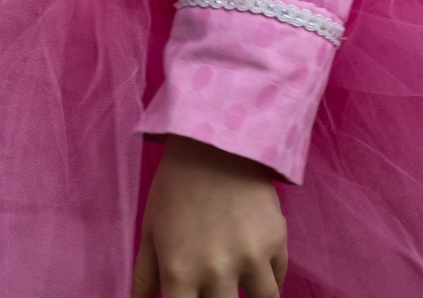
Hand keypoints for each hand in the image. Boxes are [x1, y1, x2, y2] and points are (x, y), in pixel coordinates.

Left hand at [131, 136, 288, 297]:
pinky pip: (278, 280)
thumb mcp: (151, 230)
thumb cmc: (176, 185)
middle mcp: (216, 271)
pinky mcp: (276, 241)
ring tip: (242, 290)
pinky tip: (256, 275)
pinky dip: (269, 282)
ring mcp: (250, 257)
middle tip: (216, 291)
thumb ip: (144, 276)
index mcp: (179, 272)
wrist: (216, 140)